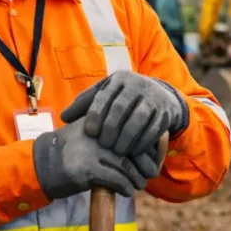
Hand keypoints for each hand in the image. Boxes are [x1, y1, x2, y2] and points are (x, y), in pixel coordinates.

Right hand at [32, 116, 145, 199]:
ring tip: (140, 184)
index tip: (151, 158)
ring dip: (137, 178)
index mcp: (101, 121)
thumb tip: (140, 146)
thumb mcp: (89, 135)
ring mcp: (94, 151)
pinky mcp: (89, 169)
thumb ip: (110, 136)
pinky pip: (117, 180)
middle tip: (150, 173)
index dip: (145, 147)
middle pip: (133, 148)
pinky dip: (125, 187)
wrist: (40, 164)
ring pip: (127, 166)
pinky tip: (127, 192)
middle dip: (145, 163)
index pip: (133, 131)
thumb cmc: (68, 152)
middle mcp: (99, 133)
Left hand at [61, 70, 187, 179]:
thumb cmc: (124, 98)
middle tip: (104, 144)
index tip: (89, 133)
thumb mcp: (106, 95)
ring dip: (126, 138)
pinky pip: (153, 129)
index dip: (95, 115)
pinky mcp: (166, 112)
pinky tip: (133, 152)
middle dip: (110, 129)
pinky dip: (142, 142)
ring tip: (118, 151)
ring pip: (138, 119)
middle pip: (121, 108)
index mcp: (120, 78)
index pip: (104, 96)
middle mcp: (138, 84)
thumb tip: (64, 117)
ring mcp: (154, 98)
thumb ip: (85, 104)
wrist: (160, 96)